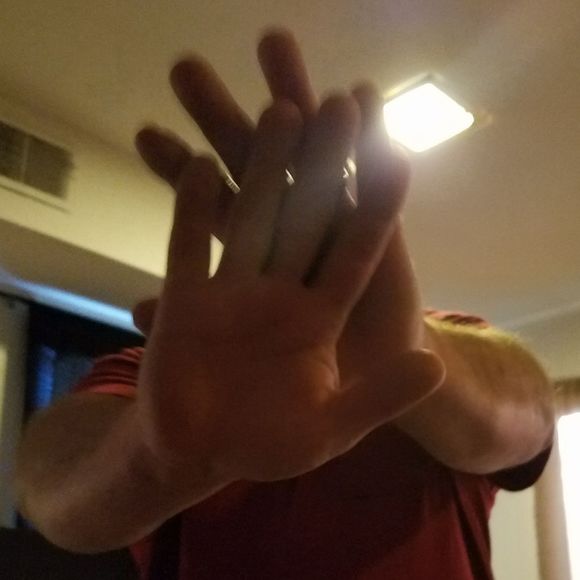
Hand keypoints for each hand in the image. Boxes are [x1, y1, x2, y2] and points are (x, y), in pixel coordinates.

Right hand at [137, 95, 442, 484]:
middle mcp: (279, 292)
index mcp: (320, 319)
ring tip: (277, 111)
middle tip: (339, 106)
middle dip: (321, 165)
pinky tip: (195, 166)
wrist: (201, 453)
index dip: (376, 207)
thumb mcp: (329, 429)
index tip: (396, 154)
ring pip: (249, 218)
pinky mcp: (185, 298)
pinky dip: (188, 209)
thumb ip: (378, 399)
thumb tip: (433, 369)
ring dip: (262, 170)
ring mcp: (231, 291)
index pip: (356, 253)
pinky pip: (186, 246)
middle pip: (304, 218)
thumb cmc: (268, 444)